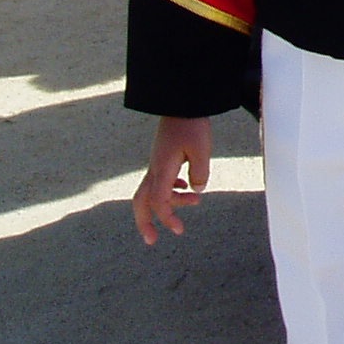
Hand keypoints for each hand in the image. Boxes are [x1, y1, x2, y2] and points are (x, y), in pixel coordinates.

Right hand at [133, 116, 212, 243]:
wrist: (183, 102)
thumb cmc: (192, 124)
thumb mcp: (202, 149)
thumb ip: (200, 173)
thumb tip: (196, 191)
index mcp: (162, 168)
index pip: (158, 201)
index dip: (166, 217)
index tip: (179, 229)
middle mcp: (155, 168)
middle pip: (141, 201)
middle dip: (144, 222)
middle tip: (151, 241)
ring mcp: (157, 162)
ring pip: (153, 191)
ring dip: (171, 202)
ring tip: (196, 202)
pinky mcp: (163, 157)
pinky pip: (161, 180)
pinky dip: (171, 189)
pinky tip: (186, 187)